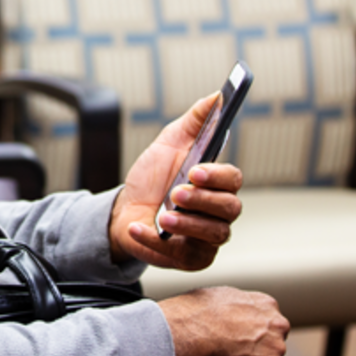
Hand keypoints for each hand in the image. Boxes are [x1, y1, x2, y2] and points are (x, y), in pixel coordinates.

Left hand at [108, 95, 243, 270]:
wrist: (122, 210)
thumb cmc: (152, 179)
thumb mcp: (170, 142)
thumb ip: (195, 120)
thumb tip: (217, 96)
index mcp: (217, 184)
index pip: (233, 180)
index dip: (217, 176)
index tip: (196, 170)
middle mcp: (218, 212)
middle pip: (229, 209)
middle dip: (203, 200)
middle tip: (176, 192)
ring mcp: (206, 238)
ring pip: (214, 234)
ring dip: (188, 224)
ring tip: (164, 217)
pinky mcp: (190, 259)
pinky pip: (185, 257)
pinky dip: (159, 243)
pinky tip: (142, 229)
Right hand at [159, 287, 288, 355]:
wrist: (191, 330)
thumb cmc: (198, 312)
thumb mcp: (220, 295)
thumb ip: (237, 306)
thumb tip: (229, 315)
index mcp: (266, 304)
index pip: (268, 323)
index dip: (253, 333)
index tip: (241, 339)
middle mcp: (277, 325)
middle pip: (272, 343)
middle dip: (256, 350)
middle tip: (234, 354)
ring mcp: (275, 348)